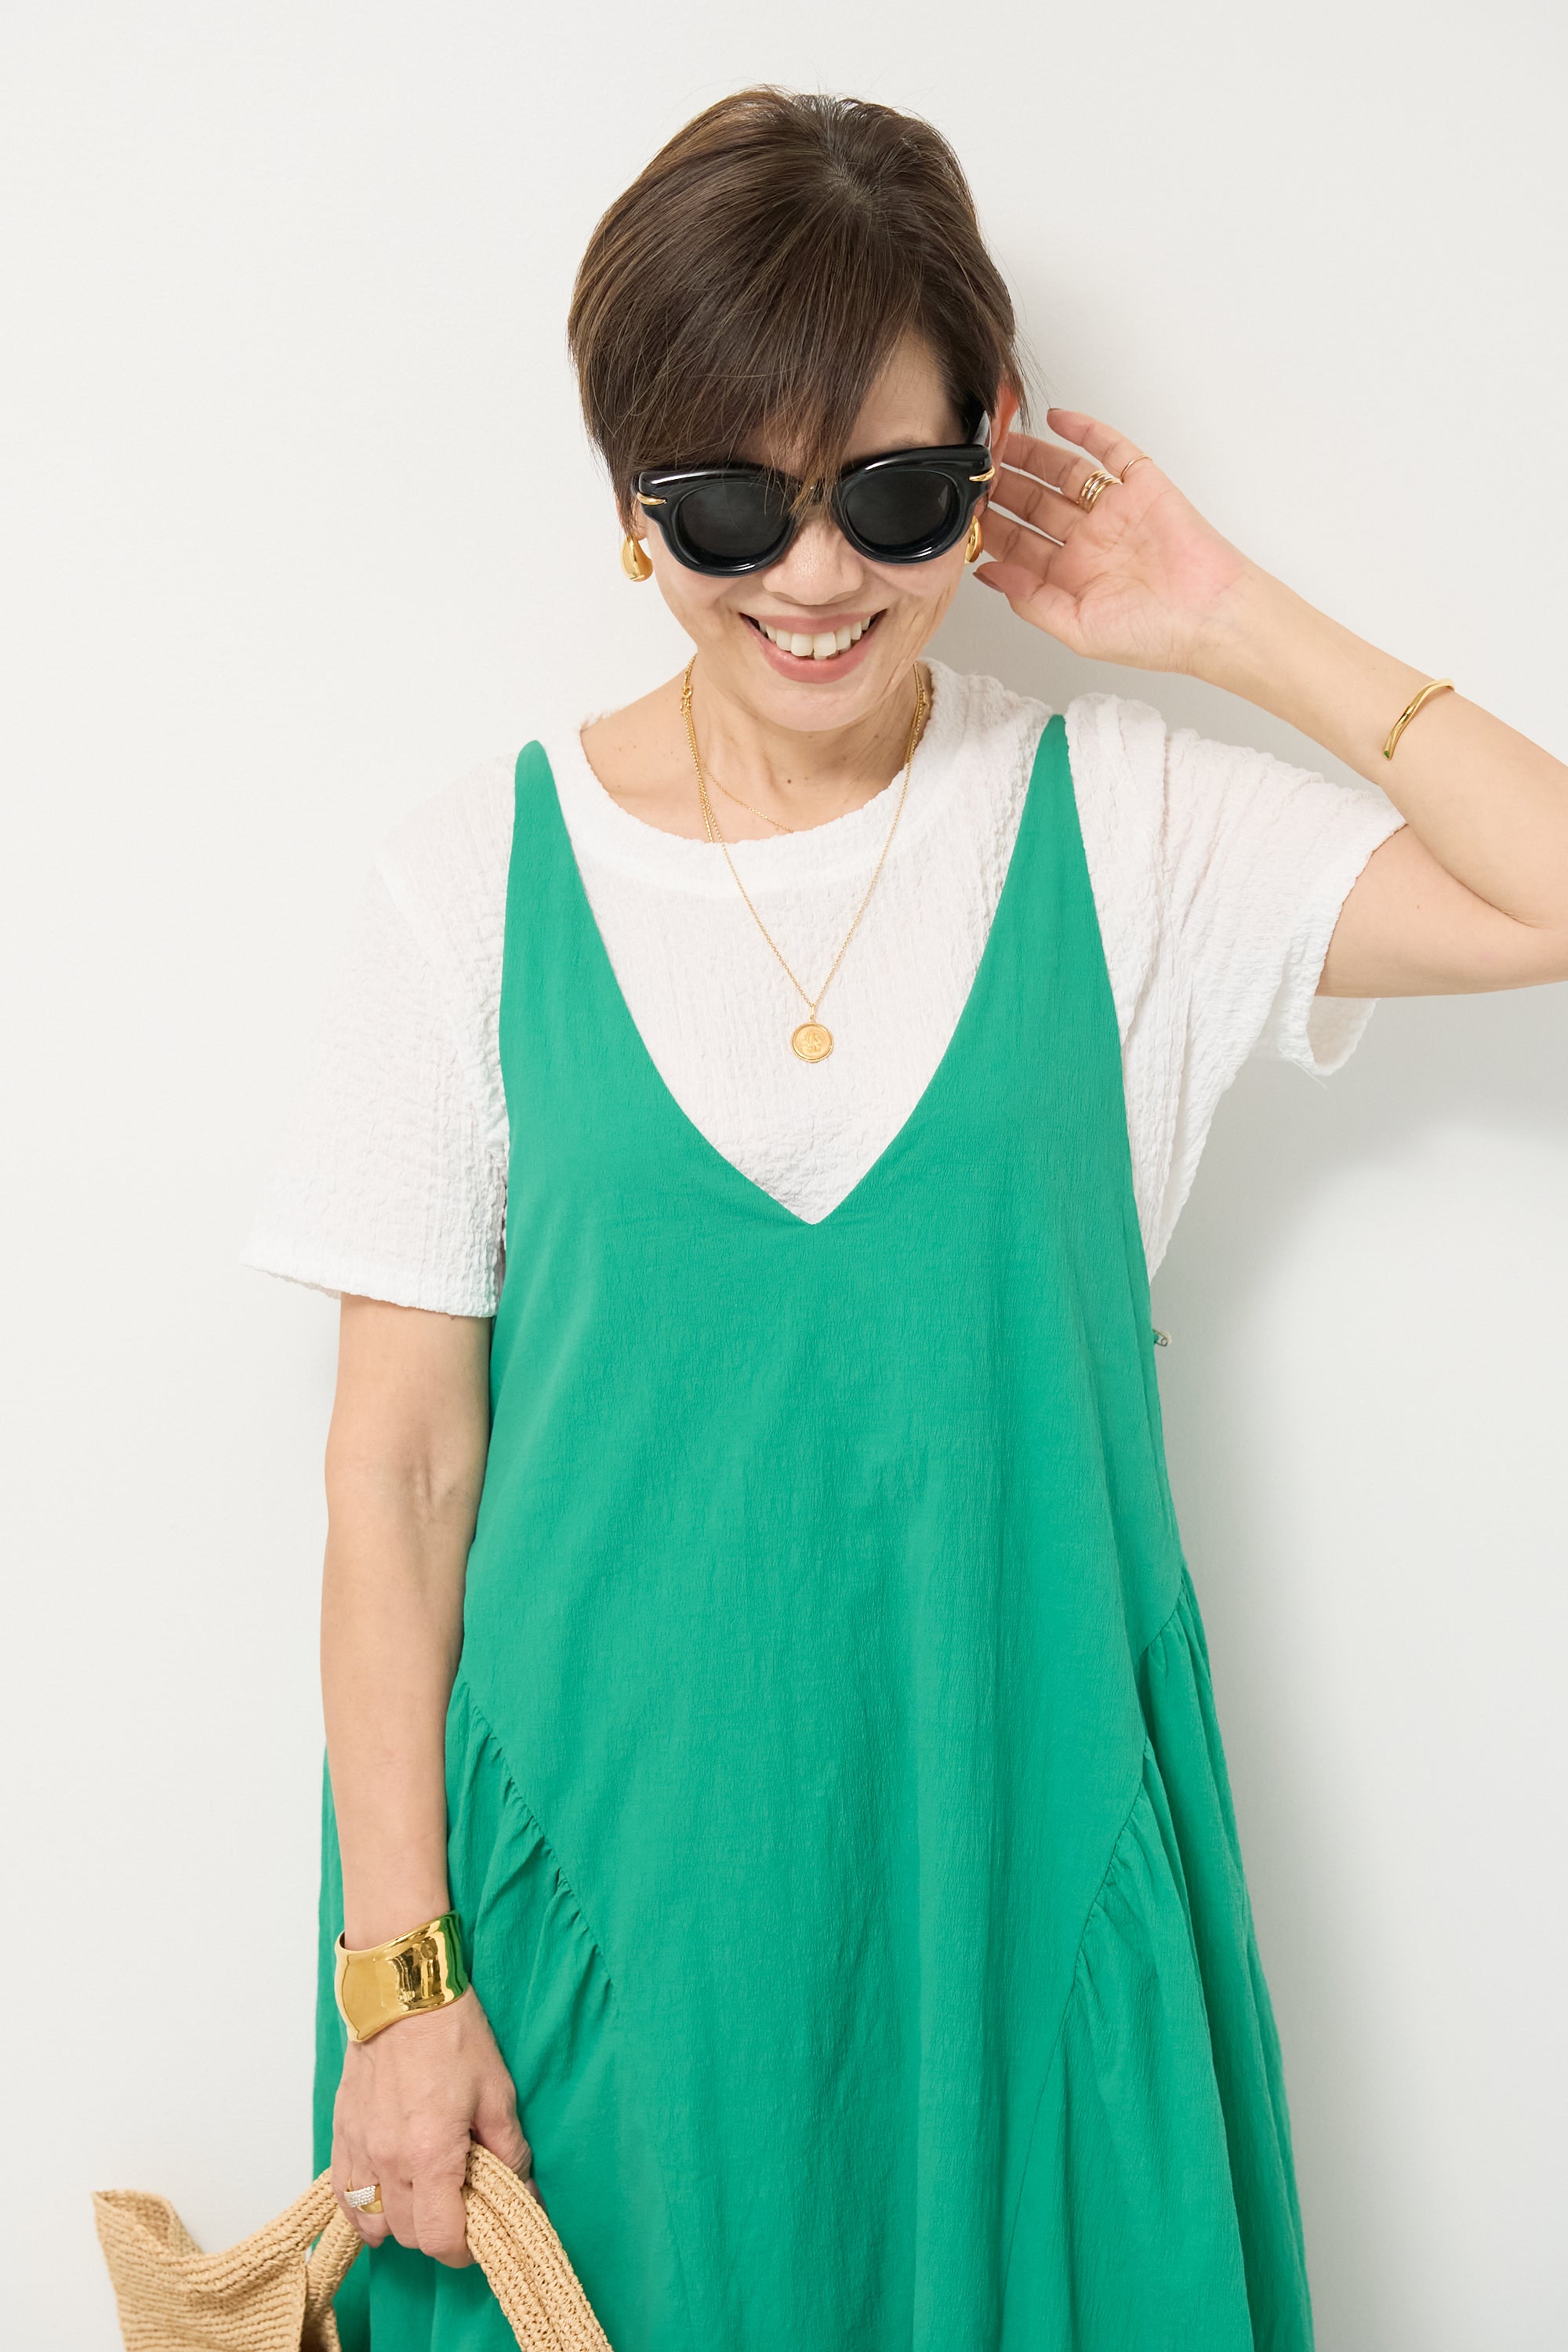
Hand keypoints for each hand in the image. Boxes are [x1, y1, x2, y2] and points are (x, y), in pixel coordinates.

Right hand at [331, 1988, 535, 2266]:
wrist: (404, 1992)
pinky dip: (362, 2208)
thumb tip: (527, 2193)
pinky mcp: (342, 2132)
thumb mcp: (497, 2093)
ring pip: (372, 2222)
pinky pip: (344, 2195)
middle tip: (459, 2208)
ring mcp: (359, 2148)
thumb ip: (510, 2152)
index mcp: (430, 2154)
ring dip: (400, 2223)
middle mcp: (388, 2160)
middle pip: (408, 2235)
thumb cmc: (453, 2035)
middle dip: (437, 2234)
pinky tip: (384, 2197)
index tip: (479, 2236)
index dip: (464, 2249)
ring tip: (424, 2200)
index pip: (440, 2238)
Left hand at [976, 409, 1257, 675]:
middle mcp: (1090, 540)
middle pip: (1035, 503)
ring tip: (1001, 440)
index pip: (1020, 544)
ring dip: (1032, 456)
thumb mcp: (1076, 629)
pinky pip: (1111, 449)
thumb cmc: (1154, 635)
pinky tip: (1057, 418)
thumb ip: (1029, 600)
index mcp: (1071, 576)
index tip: (963, 511)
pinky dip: (1085, 430)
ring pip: (1064, 472)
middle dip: (1003, 487)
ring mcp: (1115, 510)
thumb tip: (986, 574)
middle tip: (974, 469)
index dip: (991, 526)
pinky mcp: (1143, 485)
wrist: (1211, 617)